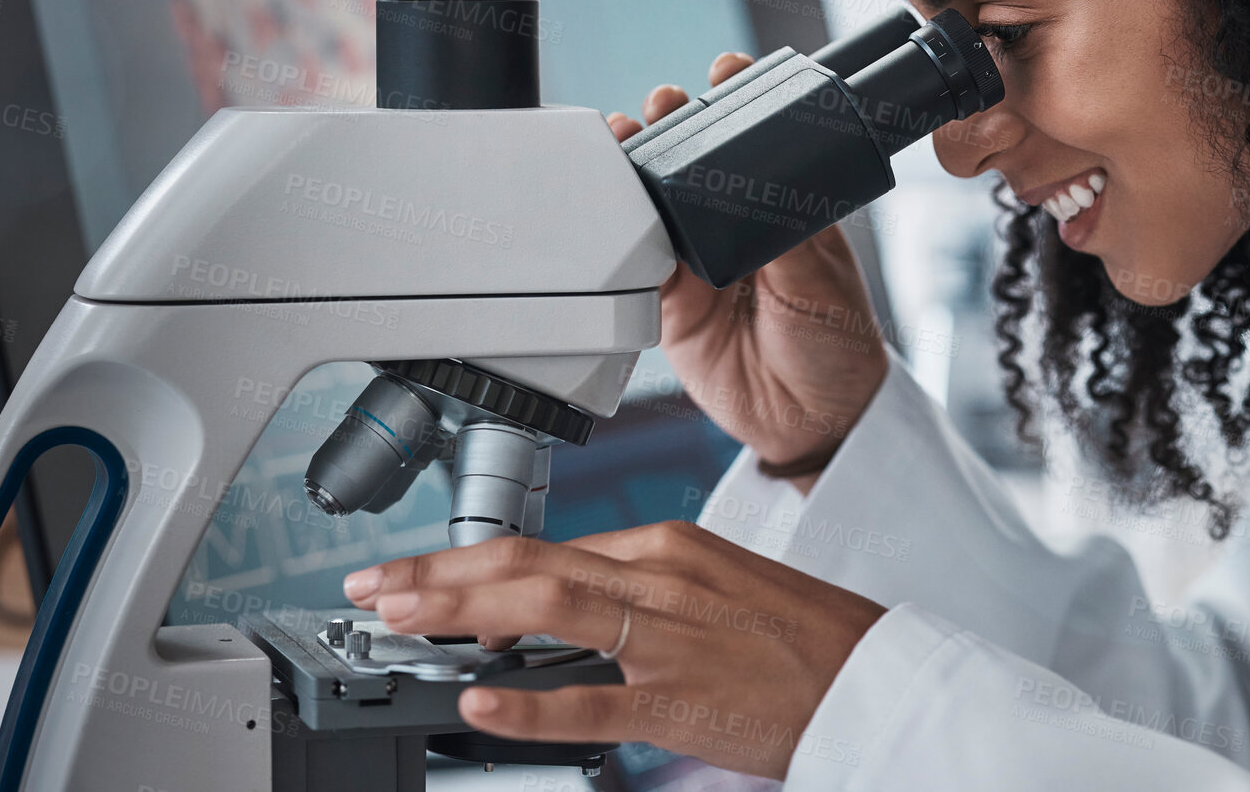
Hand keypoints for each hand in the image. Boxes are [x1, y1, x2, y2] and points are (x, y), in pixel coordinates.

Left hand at [342, 522, 885, 779]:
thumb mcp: (714, 584)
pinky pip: (592, 702)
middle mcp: (659, 576)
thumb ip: (636, 588)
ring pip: (546, 610)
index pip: (544, 546)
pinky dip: (529, 702)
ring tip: (400, 620)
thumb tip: (560, 602)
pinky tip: (479, 704)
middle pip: (528, 565)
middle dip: (439, 575)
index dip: (466, 561)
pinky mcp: (682, 698)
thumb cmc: (800, 635)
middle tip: (374, 587)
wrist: (875, 674)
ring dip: (460, 612)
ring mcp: (668, 636)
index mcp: (665, 546)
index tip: (414, 573)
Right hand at [609, 53, 889, 489]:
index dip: (736, 102)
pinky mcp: (669, 304)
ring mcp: (697, 263)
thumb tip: (750, 190)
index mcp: (783, 209)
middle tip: (664, 103)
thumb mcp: (820, 278)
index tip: (726, 72)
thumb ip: (781, 236)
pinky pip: (634, 264)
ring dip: (636, 167)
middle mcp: (735, 229)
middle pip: (692, 162)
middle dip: (673, 123)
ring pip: (655, 203)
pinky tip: (605, 207)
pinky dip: (615, 235)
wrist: (815, 422)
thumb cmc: (838, 346)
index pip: (756, 142)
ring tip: (625, 135)